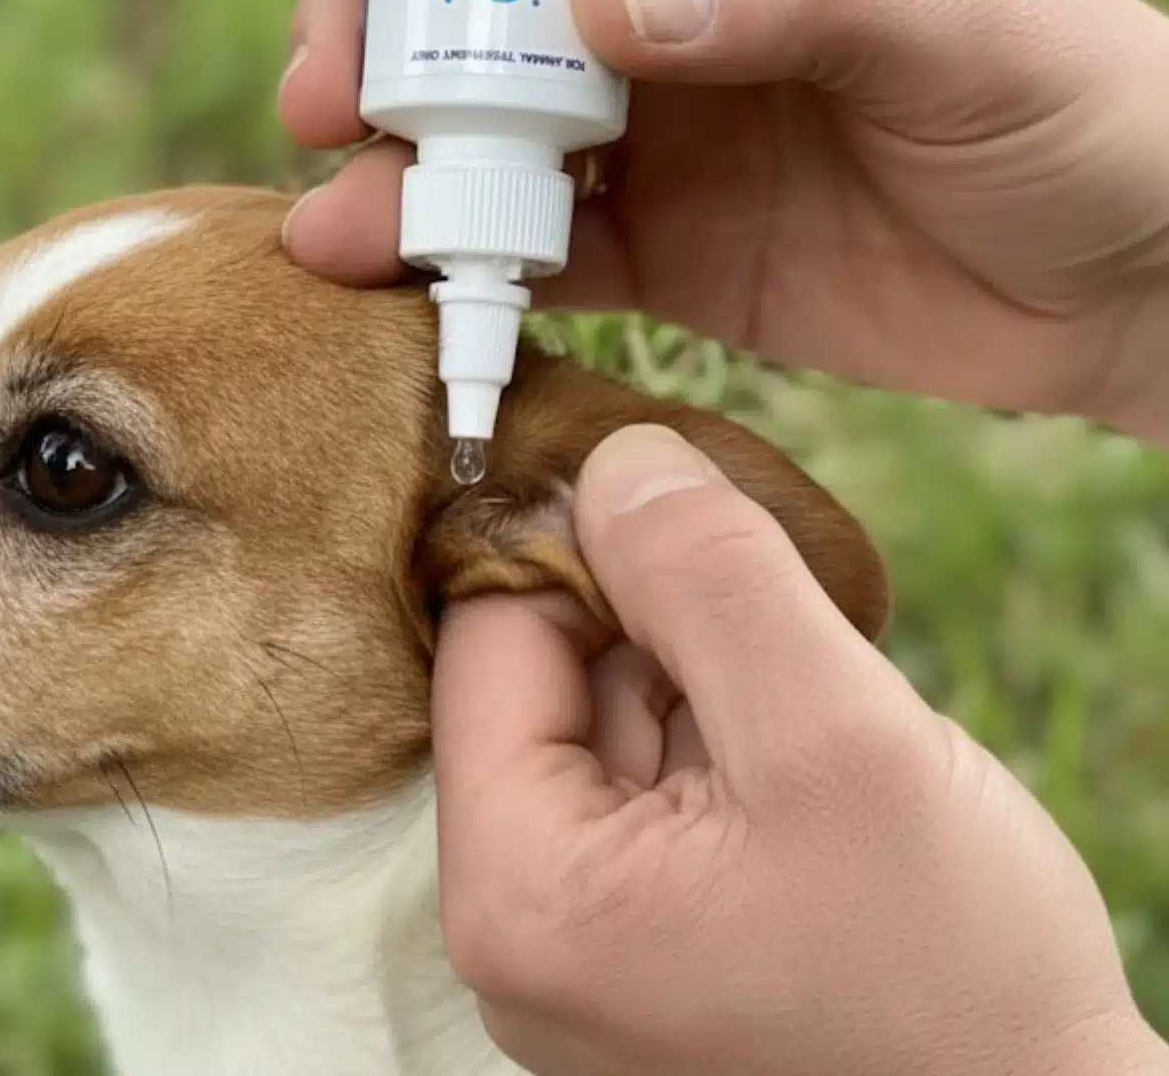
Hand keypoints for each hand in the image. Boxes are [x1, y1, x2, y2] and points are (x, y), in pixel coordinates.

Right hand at [279, 0, 1168, 444]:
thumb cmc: (1086, 109)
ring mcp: (659, 144)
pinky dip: (468, 282)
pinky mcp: (666, 260)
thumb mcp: (960, 28)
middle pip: (486, 36)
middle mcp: (671, 31)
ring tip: (337, 231)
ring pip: (490, 149)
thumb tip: (599, 1)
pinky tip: (411, 296)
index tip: (371, 9)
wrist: (1137, 287)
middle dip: (386, 62)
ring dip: (400, 182)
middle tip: (327, 106)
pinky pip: (541, 264)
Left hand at [430, 424, 1168, 1075]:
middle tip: (780, 626)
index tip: (690, 502)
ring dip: (702, 687)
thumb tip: (614, 459)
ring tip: (810, 728)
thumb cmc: (949, 980)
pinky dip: (723, 750)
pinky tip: (806, 776)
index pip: (491, 637)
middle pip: (541, 684)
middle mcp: (514, 931)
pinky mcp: (638, 954)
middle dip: (658, 627)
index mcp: (514, 892)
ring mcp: (574, 950)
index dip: (586, 546)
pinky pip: (650, 798)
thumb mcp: (836, 738)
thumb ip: (709, 578)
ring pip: (605, 732)